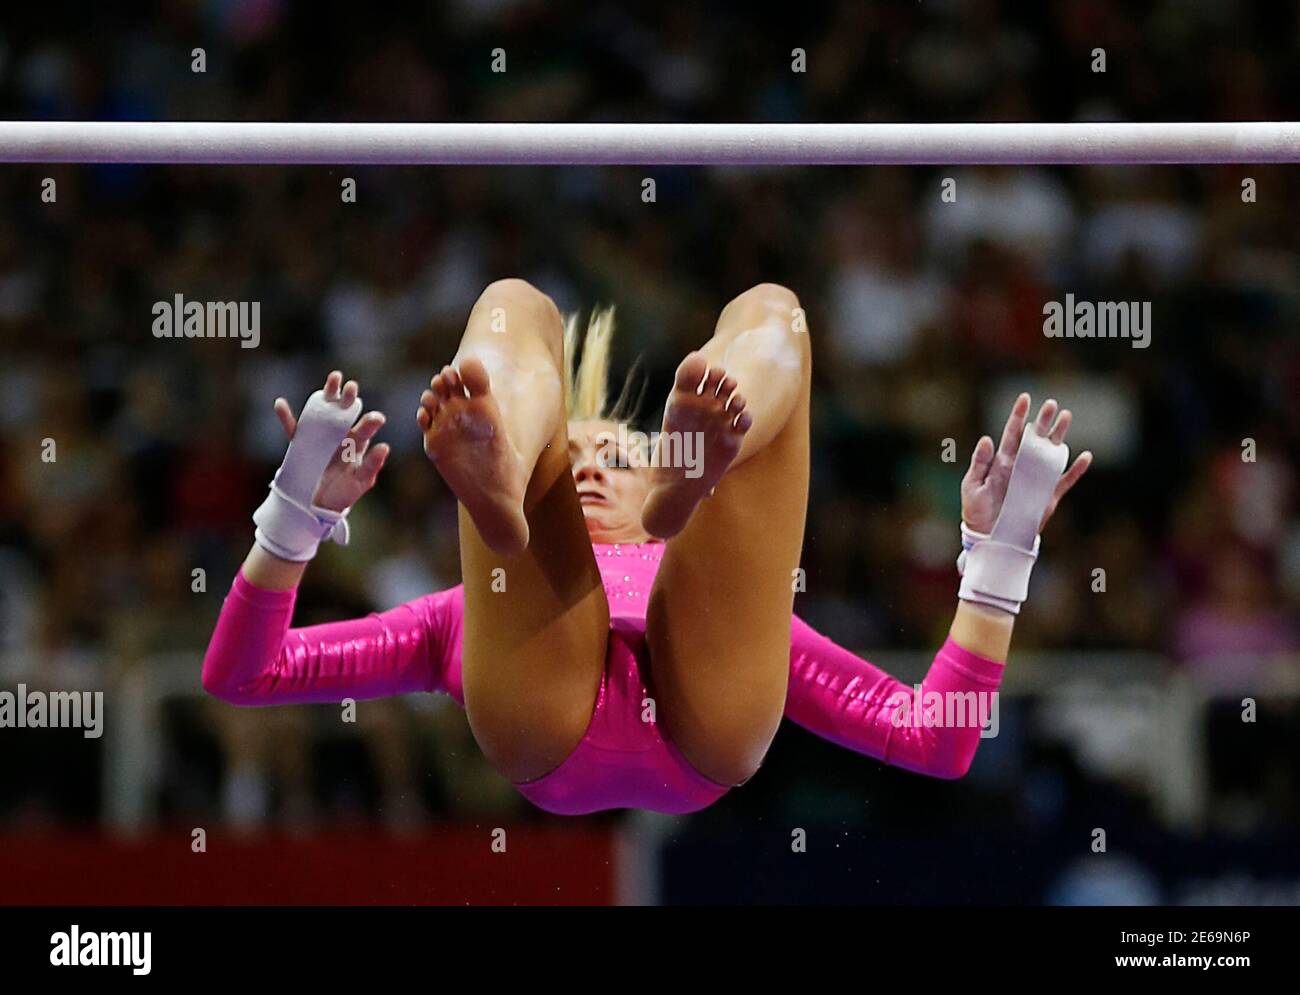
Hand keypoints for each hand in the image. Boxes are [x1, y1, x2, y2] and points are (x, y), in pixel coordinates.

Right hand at [274, 371, 388, 511]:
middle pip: (345, 412)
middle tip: (352, 388)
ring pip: (322, 412)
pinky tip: (280, 404)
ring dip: (327, 395)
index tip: (377, 418)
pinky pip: (293, 429)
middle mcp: (340, 435)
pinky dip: (286, 417)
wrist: (319, 504)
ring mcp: (320, 437)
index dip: (370, 421)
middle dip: (349, 398)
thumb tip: (385, 446)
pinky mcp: (301, 444)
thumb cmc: (345, 491)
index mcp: (356, 443)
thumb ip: (371, 464)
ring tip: (334, 379)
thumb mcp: (361, 481)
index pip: (365, 428)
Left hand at [961, 393, 1091, 534]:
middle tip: (1051, 403)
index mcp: (1001, 462)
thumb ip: (980, 463)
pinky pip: (1064, 481)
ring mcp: (1035, 480)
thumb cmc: (976, 511)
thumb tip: (987, 439)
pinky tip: (1085, 456)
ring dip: (1059, 437)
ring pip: (1051, 453)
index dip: (1018, 416)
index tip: (1025, 398)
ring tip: (1067, 417)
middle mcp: (1020, 467)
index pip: (1011, 433)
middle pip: (1034, 439)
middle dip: (1043, 420)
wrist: (989, 538)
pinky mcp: (1047, 497)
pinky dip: (1075, 470)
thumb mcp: (972, 486)